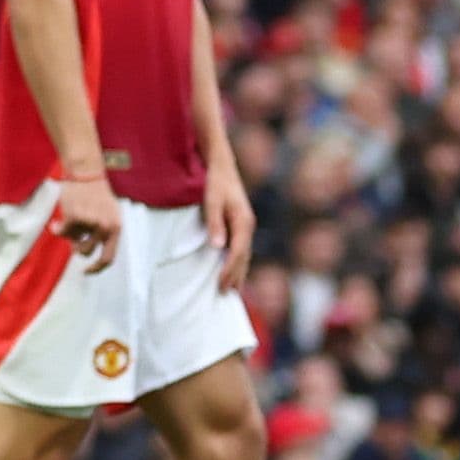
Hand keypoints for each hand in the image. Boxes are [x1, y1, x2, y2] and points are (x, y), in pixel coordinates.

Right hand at [54, 172, 122, 274]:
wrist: (85, 173)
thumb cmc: (95, 195)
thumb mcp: (106, 215)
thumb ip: (100, 234)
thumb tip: (81, 251)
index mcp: (116, 228)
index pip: (108, 258)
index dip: (96, 268)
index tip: (86, 271)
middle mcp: (105, 227)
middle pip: (86, 251)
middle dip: (77, 246)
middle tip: (73, 236)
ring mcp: (90, 222)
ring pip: (74, 242)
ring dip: (70, 235)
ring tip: (69, 223)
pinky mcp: (74, 217)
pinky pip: (62, 232)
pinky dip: (57, 229)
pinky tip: (56, 223)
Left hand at [202, 156, 255, 293]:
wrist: (222, 165)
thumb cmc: (215, 182)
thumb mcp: (211, 200)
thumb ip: (214, 222)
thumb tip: (218, 247)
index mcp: (243, 222)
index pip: (237, 253)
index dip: (229, 270)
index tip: (219, 285)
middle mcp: (247, 226)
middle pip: (243, 258)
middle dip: (234, 276)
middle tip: (223, 295)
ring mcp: (245, 225)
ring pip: (244, 254)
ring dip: (238, 272)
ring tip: (230, 290)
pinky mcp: (240, 224)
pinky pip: (240, 248)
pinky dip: (237, 262)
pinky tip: (231, 270)